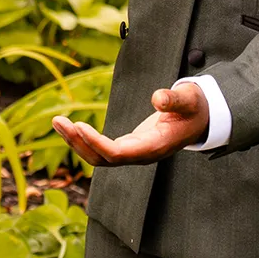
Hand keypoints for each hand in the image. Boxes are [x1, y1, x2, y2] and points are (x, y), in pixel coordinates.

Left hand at [52, 83, 210, 165]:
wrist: (201, 120)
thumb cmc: (195, 108)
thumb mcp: (189, 99)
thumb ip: (175, 99)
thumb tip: (157, 98)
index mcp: (154, 147)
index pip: (120, 154)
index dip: (97, 143)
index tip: (79, 126)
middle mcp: (141, 155)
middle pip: (103, 159)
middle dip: (78, 142)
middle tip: (58, 120)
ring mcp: (134, 154)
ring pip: (98, 157)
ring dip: (76, 142)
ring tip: (57, 121)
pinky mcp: (128, 147)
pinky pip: (101, 150)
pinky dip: (83, 139)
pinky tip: (68, 125)